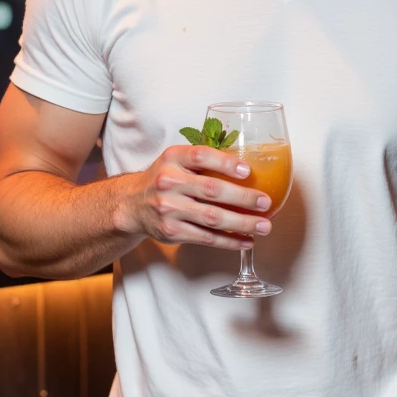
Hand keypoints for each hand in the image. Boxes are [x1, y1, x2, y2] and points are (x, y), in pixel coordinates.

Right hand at [114, 144, 272, 250]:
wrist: (132, 204)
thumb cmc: (164, 179)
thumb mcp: (176, 160)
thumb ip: (203, 160)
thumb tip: (248, 166)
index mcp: (173, 158)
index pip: (201, 156)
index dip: (225, 163)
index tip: (247, 171)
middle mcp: (169, 182)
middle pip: (211, 190)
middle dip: (243, 198)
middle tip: (265, 202)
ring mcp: (169, 209)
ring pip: (212, 218)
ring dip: (242, 223)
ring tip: (264, 225)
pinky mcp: (172, 232)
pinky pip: (206, 237)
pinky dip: (230, 241)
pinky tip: (247, 240)